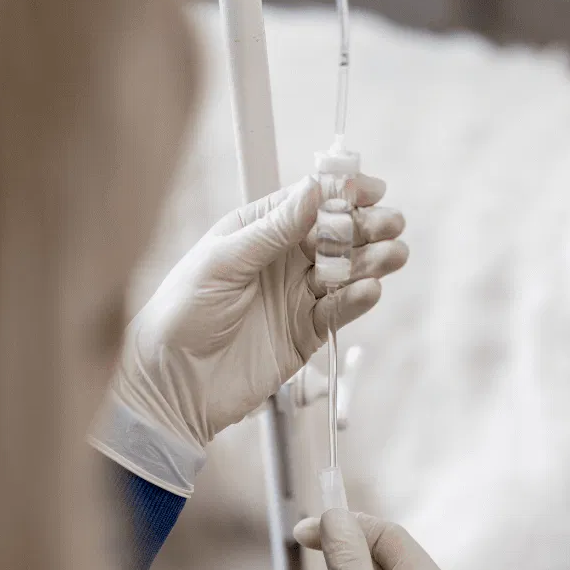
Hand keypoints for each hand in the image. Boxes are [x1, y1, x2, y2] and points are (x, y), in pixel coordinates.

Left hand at [92, 175, 406, 493]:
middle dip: (366, 228)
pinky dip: (356, 301)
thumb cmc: (182, 312)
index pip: (307, 203)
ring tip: (395, 255)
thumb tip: (314, 190)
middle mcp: (280, 260)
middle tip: (392, 223)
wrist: (174, 381)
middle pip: (335, 237)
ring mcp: (295, 297)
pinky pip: (338, 313)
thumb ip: (273, 229)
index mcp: (256, 231)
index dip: (341, 193)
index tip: (371, 188)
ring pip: (344, 273)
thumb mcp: (225, 261)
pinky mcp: (305, 334)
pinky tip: (370, 290)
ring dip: (370, 262)